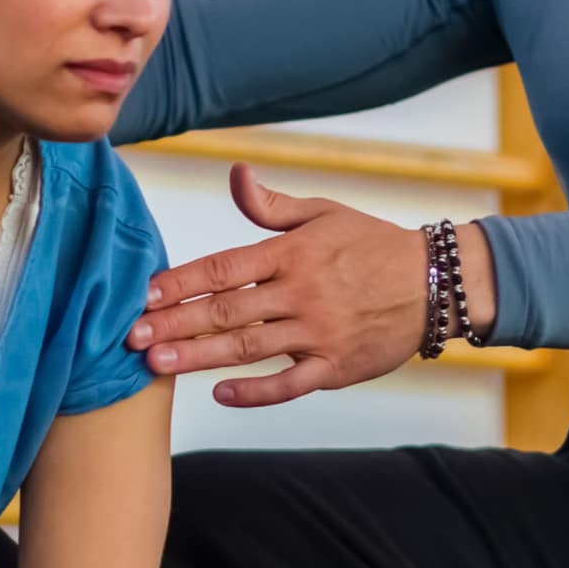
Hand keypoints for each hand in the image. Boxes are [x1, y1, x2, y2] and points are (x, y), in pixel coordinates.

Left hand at [126, 164, 484, 408]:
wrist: (437, 283)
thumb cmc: (372, 244)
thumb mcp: (323, 213)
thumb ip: (270, 205)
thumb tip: (235, 174)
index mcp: (293, 253)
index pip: (224, 267)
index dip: (180, 282)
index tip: (143, 294)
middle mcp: (302, 292)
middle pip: (226, 311)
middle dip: (175, 323)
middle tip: (131, 336)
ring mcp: (319, 332)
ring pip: (248, 347)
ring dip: (199, 357)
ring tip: (156, 365)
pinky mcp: (337, 366)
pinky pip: (290, 384)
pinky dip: (255, 391)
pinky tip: (220, 394)